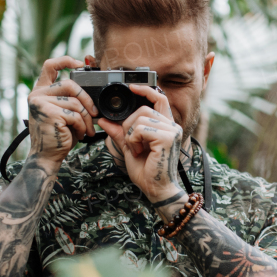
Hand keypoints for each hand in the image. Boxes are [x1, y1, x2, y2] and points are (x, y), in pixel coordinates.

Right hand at [27, 56, 98, 165]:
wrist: (47, 156)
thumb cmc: (58, 135)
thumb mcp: (63, 111)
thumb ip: (70, 98)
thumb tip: (92, 86)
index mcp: (40, 91)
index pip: (50, 66)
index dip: (66, 60)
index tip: (81, 64)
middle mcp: (37, 95)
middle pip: (70, 85)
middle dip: (87, 100)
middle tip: (95, 114)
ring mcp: (41, 103)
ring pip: (75, 102)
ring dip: (86, 118)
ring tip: (86, 129)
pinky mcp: (49, 113)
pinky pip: (75, 114)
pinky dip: (82, 126)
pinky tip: (79, 134)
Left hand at [99, 84, 185, 214]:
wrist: (156, 189)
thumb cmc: (146, 171)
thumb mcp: (128, 147)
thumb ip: (119, 132)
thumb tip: (103, 120)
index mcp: (166, 126)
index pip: (159, 98)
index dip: (146, 90)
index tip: (132, 87)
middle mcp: (172, 126)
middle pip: (144, 109)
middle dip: (129, 124)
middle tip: (132, 143)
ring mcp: (172, 131)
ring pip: (141, 118)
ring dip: (131, 135)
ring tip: (136, 150)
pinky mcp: (167, 138)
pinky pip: (141, 129)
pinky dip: (133, 140)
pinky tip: (138, 152)